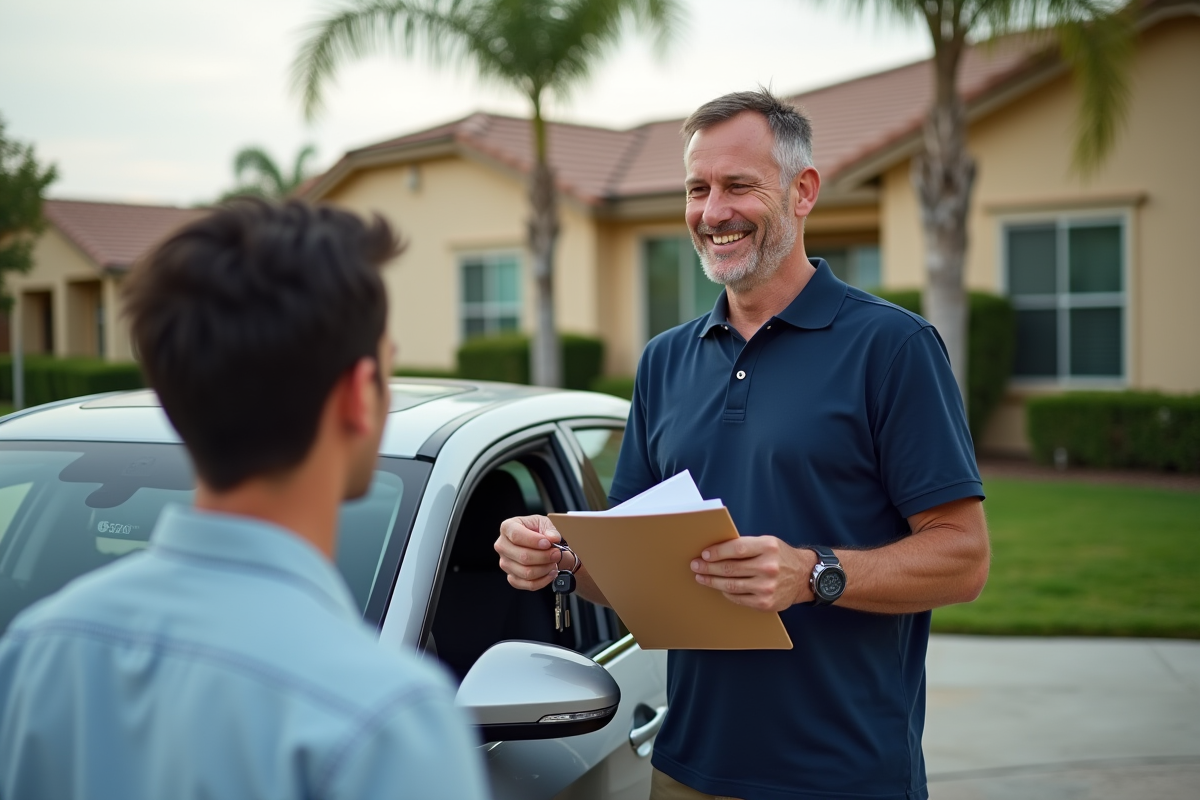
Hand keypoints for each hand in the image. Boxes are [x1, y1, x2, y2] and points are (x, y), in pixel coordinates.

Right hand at [495, 515, 565, 590]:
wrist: (540, 543)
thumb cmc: (539, 531)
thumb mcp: (545, 523)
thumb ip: (550, 530)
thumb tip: (553, 538)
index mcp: (507, 527)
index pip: (516, 536)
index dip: (533, 541)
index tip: (547, 543)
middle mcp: (502, 546)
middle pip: (523, 557)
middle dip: (544, 556)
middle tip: (557, 553)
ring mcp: (505, 563)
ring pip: (526, 572)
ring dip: (545, 568)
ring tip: (554, 562)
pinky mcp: (512, 577)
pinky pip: (528, 584)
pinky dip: (543, 580)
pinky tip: (551, 572)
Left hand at [691, 536, 816, 611]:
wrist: (803, 577)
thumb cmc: (781, 557)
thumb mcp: (767, 543)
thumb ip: (746, 545)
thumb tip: (715, 550)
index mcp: (768, 547)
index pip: (736, 549)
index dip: (717, 552)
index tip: (704, 554)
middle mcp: (769, 567)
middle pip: (731, 568)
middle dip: (709, 567)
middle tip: (696, 565)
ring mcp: (767, 587)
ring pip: (731, 585)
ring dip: (712, 581)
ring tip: (701, 577)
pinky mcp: (765, 603)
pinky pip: (738, 598)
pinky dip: (726, 592)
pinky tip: (720, 587)